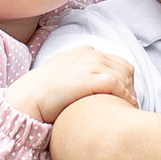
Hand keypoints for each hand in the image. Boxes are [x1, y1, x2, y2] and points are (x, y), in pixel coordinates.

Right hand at [9, 42, 137, 123]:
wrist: (30, 97)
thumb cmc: (43, 91)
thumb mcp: (62, 74)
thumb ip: (78, 73)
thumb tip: (88, 86)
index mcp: (85, 51)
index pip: (116, 61)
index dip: (123, 78)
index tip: (125, 94)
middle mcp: (91, 54)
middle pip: (124, 67)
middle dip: (130, 86)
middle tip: (130, 103)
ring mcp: (91, 64)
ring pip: (124, 76)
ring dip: (130, 92)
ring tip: (130, 108)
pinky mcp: (91, 78)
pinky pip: (118, 85)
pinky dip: (125, 96)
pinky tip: (126, 106)